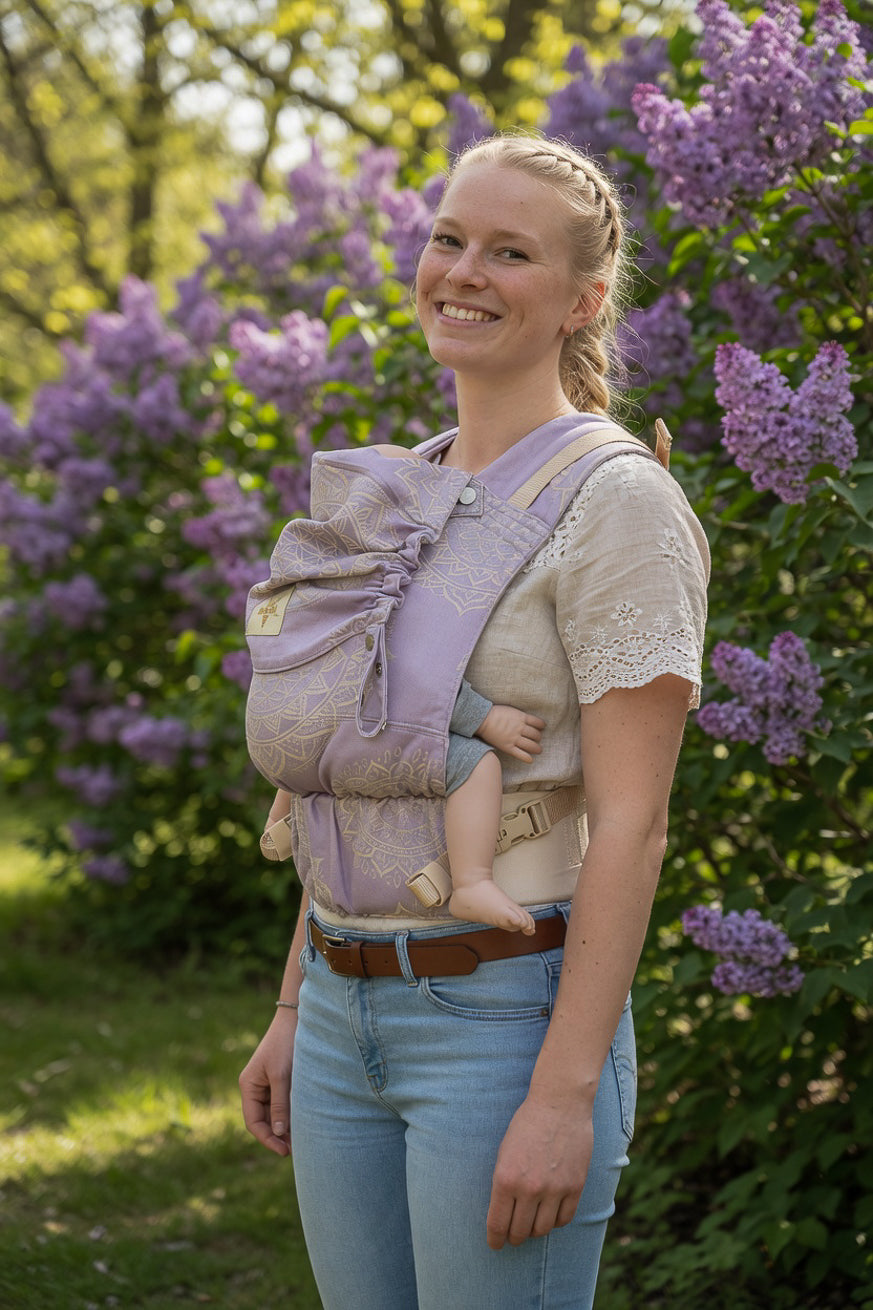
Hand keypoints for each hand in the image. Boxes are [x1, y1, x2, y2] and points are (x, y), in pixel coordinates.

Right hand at [239, 1011, 296, 1157]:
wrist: (296, 1018)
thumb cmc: (286, 1044)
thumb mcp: (282, 1076)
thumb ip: (280, 1104)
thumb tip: (279, 1133)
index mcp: (248, 1085)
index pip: (253, 1122)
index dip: (267, 1139)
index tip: (284, 1151)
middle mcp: (255, 1087)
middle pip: (264, 1120)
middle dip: (277, 1136)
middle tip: (296, 1150)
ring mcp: (267, 1084)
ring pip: (274, 1114)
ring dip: (285, 1127)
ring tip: (302, 1140)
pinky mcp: (280, 1080)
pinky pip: (283, 1103)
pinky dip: (291, 1114)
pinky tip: (303, 1122)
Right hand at [478, 705, 544, 761]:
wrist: (482, 719)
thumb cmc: (495, 712)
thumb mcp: (511, 709)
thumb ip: (520, 716)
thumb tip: (526, 720)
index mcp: (521, 717)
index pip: (538, 723)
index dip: (541, 726)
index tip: (542, 727)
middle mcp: (520, 728)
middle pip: (536, 735)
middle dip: (538, 737)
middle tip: (537, 739)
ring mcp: (514, 738)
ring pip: (531, 746)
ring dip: (537, 748)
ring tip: (538, 750)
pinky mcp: (508, 747)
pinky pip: (521, 755)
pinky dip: (527, 758)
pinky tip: (530, 759)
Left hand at [486, 1094, 592, 1248]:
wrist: (559, 1103)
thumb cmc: (527, 1124)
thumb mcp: (504, 1152)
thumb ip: (504, 1184)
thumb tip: (504, 1213)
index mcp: (505, 1179)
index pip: (498, 1225)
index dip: (495, 1239)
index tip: (495, 1244)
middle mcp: (529, 1189)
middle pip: (520, 1232)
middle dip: (514, 1237)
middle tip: (513, 1235)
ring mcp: (554, 1189)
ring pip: (542, 1230)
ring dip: (534, 1231)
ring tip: (532, 1224)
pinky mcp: (575, 1186)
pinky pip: (564, 1219)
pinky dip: (555, 1221)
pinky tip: (550, 1214)